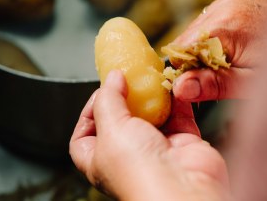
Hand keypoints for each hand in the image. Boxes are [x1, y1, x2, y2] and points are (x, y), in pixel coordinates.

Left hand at [69, 70, 228, 199]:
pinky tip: (174, 86)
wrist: (183, 189)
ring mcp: (156, 148)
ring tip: (151, 78)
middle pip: (120, 120)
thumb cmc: (139, 172)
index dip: (88, 112)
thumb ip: (108, 100)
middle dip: (125, 99)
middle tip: (128, 80)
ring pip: (151, 115)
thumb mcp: (111, 129)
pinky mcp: (181, 142)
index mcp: (100, 160)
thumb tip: (112, 78)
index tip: (101, 92)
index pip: (83, 135)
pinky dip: (177, 99)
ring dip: (153, 96)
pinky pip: (179, 115)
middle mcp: (127, 156)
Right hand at [171, 0, 266, 100]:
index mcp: (227, 26)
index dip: (188, 69)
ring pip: (201, 26)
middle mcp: (229, 4)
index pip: (182, 49)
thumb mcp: (250, 83)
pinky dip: (220, 32)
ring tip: (235, 56)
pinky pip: (216, 15)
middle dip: (199, 57)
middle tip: (224, 71)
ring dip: (209, 44)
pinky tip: (238, 43)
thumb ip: (213, 84)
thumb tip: (181, 87)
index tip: (202, 81)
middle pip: (190, 36)